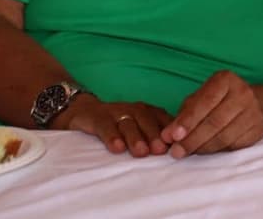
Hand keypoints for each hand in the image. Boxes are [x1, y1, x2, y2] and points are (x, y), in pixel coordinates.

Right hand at [55, 94, 171, 157]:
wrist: (83, 112)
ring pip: (128, 123)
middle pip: (147, 120)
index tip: (178, 146)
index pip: (163, 119)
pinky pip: (105, 126)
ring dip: (135, 137)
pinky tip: (117, 148)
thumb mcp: (138, 129)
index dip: (170, 131)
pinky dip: (112, 136)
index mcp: (148, 112)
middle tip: (160, 150)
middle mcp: (134, 109)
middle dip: (155, 135)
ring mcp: (115, 111)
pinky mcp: (97, 117)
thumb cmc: (118, 126)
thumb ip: (154, 137)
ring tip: (141, 153)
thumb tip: (176, 152)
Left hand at [161, 70, 262, 157]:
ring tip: (187, 153)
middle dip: (192, 139)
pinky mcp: (258, 130)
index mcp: (226, 80)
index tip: (173, 136)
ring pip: (224, 136)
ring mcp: (254, 112)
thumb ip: (183, 115)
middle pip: (215, 122)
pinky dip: (217, 151)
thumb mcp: (199, 99)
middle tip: (176, 152)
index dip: (188, 120)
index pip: (205, 102)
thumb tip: (168, 136)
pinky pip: (234, 145)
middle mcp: (243, 93)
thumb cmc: (218, 101)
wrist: (255, 103)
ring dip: (203, 148)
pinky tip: (206, 150)